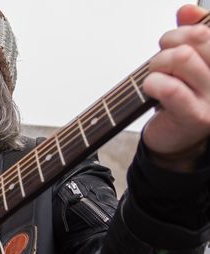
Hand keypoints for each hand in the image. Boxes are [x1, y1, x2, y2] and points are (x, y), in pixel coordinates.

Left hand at [142, 5, 209, 171]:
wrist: (175, 138)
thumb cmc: (179, 96)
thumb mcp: (186, 61)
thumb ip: (189, 33)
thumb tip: (186, 10)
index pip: (207, 29)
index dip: (184, 30)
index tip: (172, 43)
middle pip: (197, 37)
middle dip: (168, 43)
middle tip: (159, 62)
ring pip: (181, 58)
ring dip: (157, 64)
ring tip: (155, 77)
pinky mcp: (197, 116)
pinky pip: (170, 87)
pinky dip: (152, 83)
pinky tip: (151, 89)